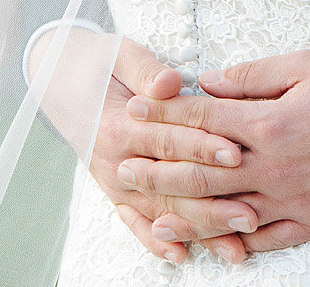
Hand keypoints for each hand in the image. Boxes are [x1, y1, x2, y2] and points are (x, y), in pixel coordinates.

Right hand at [89, 38, 253, 265]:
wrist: (58, 82)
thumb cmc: (98, 64)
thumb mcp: (120, 54)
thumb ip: (146, 69)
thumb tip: (169, 81)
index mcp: (120, 126)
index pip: (168, 140)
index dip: (203, 146)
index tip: (236, 153)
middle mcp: (117, 161)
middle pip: (171, 186)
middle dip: (213, 202)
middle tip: (251, 213)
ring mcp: (115, 182)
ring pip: (162, 212)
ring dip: (199, 230)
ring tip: (236, 245)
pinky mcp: (115, 193)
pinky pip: (136, 223)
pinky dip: (157, 241)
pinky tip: (182, 255)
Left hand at [123, 50, 309, 253]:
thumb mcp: (306, 64)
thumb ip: (253, 75)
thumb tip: (211, 80)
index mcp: (272, 122)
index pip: (204, 119)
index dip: (165, 115)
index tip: (135, 110)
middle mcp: (276, 166)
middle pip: (203, 171)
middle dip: (159, 168)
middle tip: (122, 167)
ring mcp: (293, 200)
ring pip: (226, 213)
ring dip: (183, 213)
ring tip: (148, 214)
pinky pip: (264, 240)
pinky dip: (231, 244)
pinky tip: (207, 244)